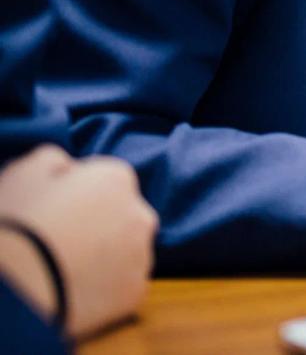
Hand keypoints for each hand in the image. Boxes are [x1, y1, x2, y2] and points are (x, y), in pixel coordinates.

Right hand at [0, 145, 157, 338]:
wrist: (16, 287)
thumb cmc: (15, 224)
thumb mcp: (24, 173)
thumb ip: (54, 160)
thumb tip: (67, 166)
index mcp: (116, 178)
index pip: (107, 181)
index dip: (79, 196)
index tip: (55, 211)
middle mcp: (140, 214)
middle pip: (123, 216)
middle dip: (99, 225)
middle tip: (60, 242)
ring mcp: (141, 256)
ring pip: (126, 252)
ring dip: (105, 257)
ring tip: (63, 268)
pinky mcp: (134, 293)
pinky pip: (122, 286)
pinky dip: (104, 289)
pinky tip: (74, 290)